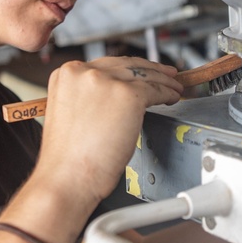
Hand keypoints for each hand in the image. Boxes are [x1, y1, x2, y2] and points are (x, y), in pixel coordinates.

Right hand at [34, 57, 182, 208]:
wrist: (67, 178)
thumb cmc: (68, 157)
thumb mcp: (71, 112)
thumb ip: (89, 97)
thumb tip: (114, 96)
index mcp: (67, 74)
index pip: (107, 64)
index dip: (129, 68)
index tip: (141, 72)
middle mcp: (84, 72)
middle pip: (127, 65)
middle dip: (150, 69)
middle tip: (166, 74)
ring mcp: (106, 81)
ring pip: (145, 76)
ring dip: (164, 81)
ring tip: (174, 87)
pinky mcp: (128, 96)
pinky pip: (156, 90)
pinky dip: (168, 93)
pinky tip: (172, 98)